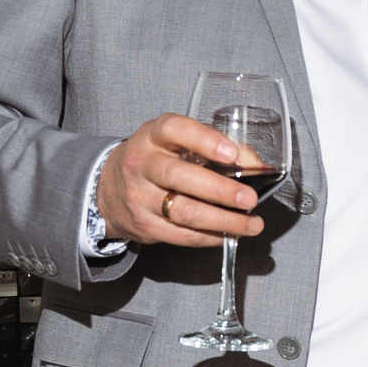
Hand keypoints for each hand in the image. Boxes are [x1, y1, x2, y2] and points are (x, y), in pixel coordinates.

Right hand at [97, 115, 268, 248]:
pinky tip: (231, 233)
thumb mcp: (178, 143)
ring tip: (251, 224)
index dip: (204, 140)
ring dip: (223, 221)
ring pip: (184, 212)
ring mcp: (140, 197)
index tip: (231, 154)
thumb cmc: (157, 160)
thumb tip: (257, 166)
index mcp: (153, 136)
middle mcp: (142, 164)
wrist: (111, 189)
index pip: (175, 130)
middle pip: (179, 176)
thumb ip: (218, 148)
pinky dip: (212, 236)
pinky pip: (183, 235)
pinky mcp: (145, 225)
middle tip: (249, 199)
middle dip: (220, 190)